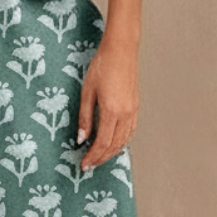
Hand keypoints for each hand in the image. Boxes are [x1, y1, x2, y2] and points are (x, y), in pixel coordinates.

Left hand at [77, 36, 139, 170]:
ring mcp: (133, 111)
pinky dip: (121, 142)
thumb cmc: (102, 67)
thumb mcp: (87, 91)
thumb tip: (81, 139)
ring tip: (99, 158)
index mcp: (112, 110)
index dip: (93, 156)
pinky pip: (130, 132)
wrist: (121, 51)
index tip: (84, 165)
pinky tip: (113, 144)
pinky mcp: (135, 107)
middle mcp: (125, 114)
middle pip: (114, 145)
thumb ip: (85, 117)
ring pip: (124, 141)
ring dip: (111, 153)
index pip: (102, 142)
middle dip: (101, 158)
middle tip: (89, 165)